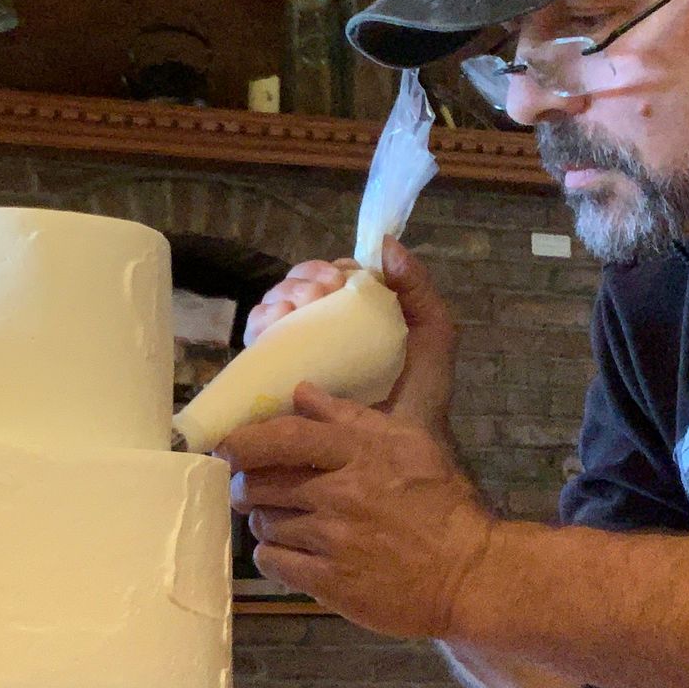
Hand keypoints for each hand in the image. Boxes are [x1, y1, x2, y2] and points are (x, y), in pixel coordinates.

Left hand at [215, 382, 493, 639]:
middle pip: (263, 482)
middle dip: (249, 484)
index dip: (244, 441)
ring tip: (286, 522)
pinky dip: (274, 556)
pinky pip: (273, 562)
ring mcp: (333, 540)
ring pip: (265, 523)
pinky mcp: (329, 582)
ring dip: (266, 520)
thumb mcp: (410, 441)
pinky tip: (291, 553)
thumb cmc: (443, 502)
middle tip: (254, 489)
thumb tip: (302, 391)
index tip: (226, 447)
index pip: (284, 437)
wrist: (469, 573)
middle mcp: (341, 493)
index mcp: (361, 451)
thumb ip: (352, 415)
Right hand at [243, 237, 458, 438]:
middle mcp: (322, 331)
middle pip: (299, 286)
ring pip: (276, 305)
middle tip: (323, 290)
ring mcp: (297, 353)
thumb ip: (417, 287)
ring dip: (285, 294)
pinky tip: (277, 321)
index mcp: (356, 316)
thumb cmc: (418, 392)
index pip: (333, 276)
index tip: (342, 276)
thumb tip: (386, 243)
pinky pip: (258, 337)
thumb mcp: (431, 334)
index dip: (332, 268)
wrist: (401, 444)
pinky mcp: (274, 375)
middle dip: (307, 277)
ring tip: (301, 306)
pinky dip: (262, 319)